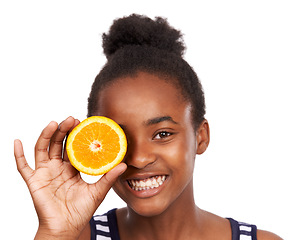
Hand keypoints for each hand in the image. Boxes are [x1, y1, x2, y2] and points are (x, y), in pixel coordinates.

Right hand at [14, 116, 126, 238]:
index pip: (73, 146)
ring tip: (54, 123)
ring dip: (46, 135)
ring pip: (42, 149)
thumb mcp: (97, 191)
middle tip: (71, 119)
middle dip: (63, 130)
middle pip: (58, 143)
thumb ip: (109, 177)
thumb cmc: (81, 210)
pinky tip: (17, 141)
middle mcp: (57, 167)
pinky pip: (23, 166)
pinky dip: (18, 154)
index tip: (83, 122)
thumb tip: (124, 164)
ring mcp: (45, 173)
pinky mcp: (34, 181)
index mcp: (72, 168)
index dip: (76, 134)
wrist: (66, 228)